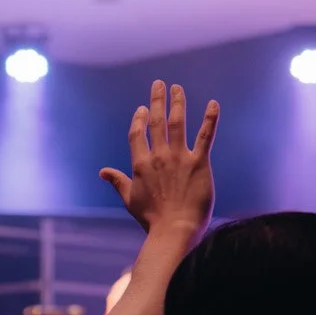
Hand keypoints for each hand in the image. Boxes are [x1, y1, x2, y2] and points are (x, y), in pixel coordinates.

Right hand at [101, 80, 216, 235]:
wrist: (174, 230)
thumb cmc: (151, 219)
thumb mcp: (129, 199)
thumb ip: (117, 182)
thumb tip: (102, 172)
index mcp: (140, 164)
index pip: (137, 134)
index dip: (138, 119)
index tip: (141, 108)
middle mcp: (158, 156)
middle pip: (155, 122)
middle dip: (156, 101)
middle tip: (159, 84)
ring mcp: (179, 157)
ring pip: (177, 123)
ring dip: (177, 103)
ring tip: (177, 88)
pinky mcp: (199, 163)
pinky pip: (205, 136)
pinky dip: (210, 119)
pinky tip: (213, 104)